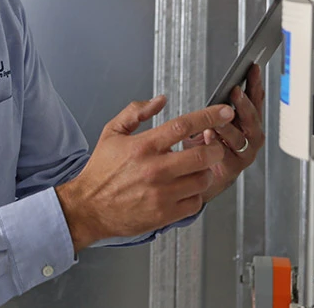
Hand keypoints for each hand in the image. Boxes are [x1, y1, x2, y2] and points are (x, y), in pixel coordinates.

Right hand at [55, 97, 235, 252]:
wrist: (89, 207)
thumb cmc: (101, 170)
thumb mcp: (112, 132)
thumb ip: (136, 111)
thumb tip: (160, 100)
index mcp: (144, 146)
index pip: (183, 126)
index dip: (209, 116)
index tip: (224, 112)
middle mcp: (155, 169)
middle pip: (202, 155)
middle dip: (215, 147)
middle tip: (214, 145)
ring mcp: (161, 194)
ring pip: (203, 180)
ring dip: (205, 172)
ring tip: (195, 168)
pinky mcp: (164, 214)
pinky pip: (195, 203)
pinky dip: (196, 194)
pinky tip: (185, 188)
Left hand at [191, 64, 264, 202]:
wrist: (201, 173)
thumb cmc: (209, 142)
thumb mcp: (217, 118)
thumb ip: (223, 105)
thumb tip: (228, 85)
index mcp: (248, 121)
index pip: (255, 99)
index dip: (255, 83)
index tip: (252, 67)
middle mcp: (251, 136)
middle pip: (253, 118)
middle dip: (245, 104)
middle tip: (236, 91)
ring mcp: (244, 152)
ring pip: (241, 137)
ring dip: (230, 126)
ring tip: (221, 117)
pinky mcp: (233, 167)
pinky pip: (227, 154)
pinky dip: (218, 144)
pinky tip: (209, 135)